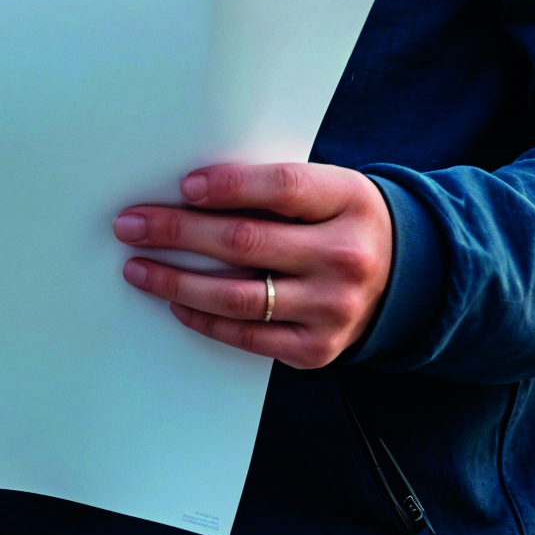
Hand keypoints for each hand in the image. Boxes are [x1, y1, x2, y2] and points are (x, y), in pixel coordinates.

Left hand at [113, 158, 394, 368]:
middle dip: (176, 232)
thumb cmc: (342, 222)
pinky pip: (247, 336)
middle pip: (245, 242)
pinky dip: (203, 319)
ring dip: (175, 282)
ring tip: (137, 268)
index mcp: (348, 202)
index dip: (229, 186)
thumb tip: (189, 192)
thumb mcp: (327, 189)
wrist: (403, 279)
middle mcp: (344, 258)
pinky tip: (175, 302)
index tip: (184, 187)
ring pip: (237, 297)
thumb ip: (272, 188)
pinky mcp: (316, 348)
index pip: (282, 188)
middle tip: (131, 225)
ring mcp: (332, 309)